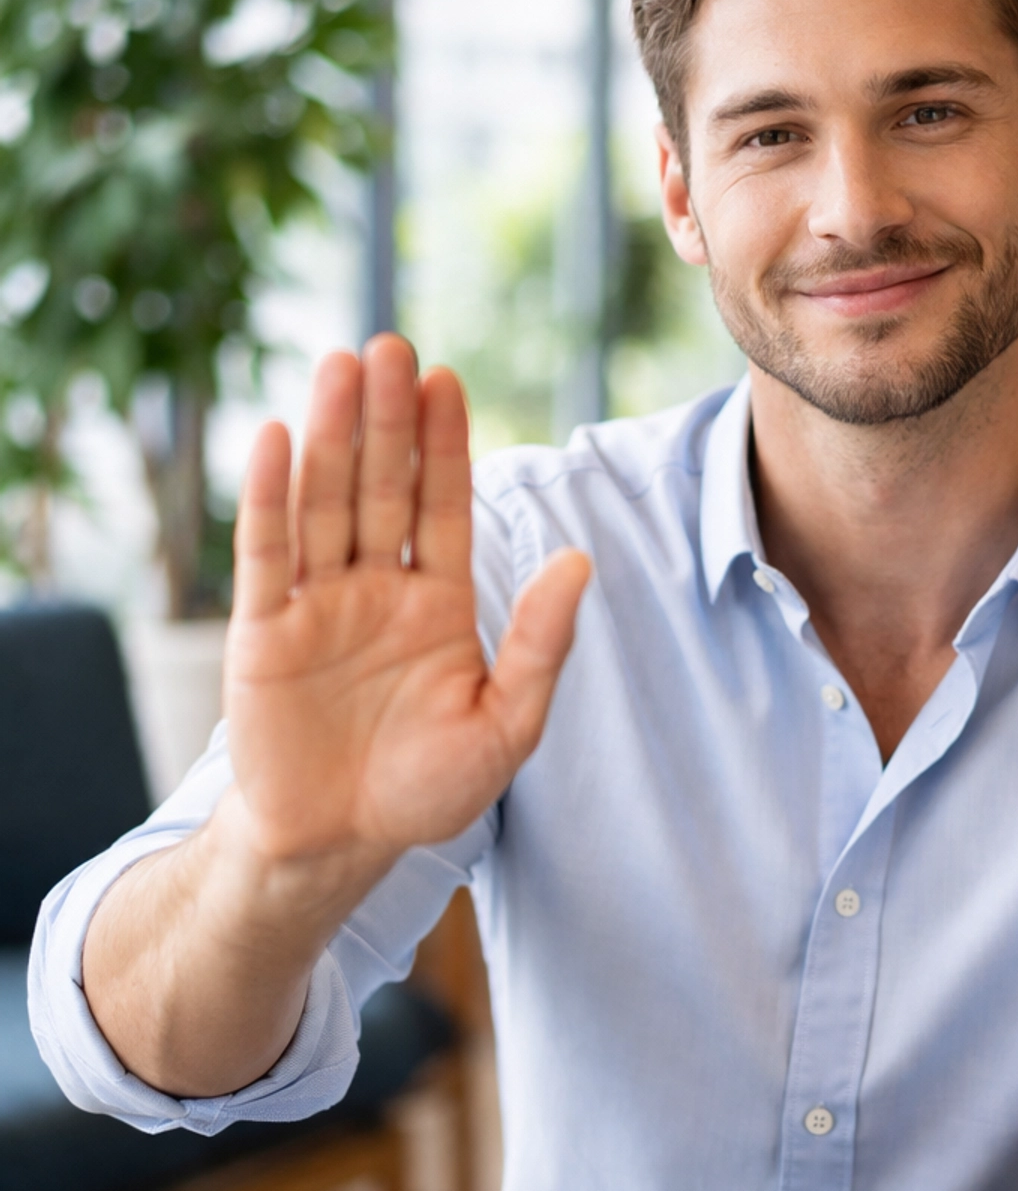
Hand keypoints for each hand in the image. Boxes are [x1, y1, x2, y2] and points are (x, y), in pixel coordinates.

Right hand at [227, 336, 588, 868]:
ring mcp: (317, 604)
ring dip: (331, 436)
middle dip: (387, 419)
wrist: (339, 846)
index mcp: (436, 601)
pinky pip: (267, 556)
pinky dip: (269, 499)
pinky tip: (274, 440)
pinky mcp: (264, 632)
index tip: (446, 379)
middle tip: (390, 345)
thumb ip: (538, 645)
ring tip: (338, 366)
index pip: (441, 505)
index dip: (443, 444)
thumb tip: (580, 560)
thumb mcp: (505, 725)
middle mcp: (375, 588)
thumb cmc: (426, 790)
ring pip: (324, 504)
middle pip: (381, 487)